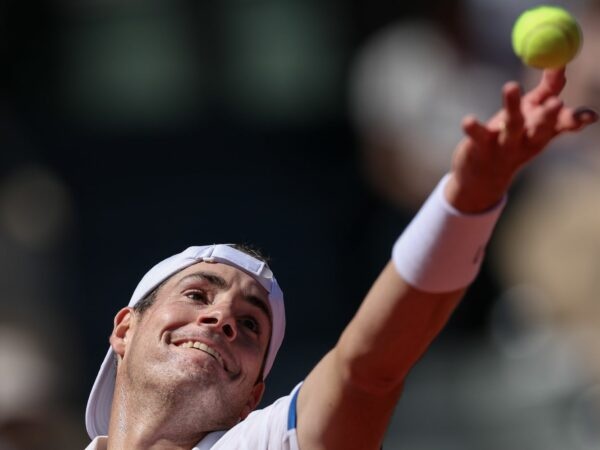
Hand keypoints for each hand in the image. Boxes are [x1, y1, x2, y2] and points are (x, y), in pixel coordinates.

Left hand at [446, 68, 597, 212]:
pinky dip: (473, 128)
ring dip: (512, 106)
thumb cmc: (513, 138)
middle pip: (541, 127)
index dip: (576, 118)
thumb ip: (548, 90)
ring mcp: (504, 144)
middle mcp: (527, 139)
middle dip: (549, 115)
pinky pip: (478, 135)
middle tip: (556, 102)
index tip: (589, 116)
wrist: (483, 176)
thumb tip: (561, 62)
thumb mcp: (533, 115)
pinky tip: (467, 121)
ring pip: (511, 125)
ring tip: (510, 85)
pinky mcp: (481, 146)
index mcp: (544, 131)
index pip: (564, 123)